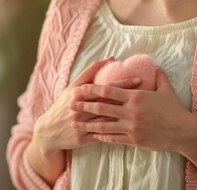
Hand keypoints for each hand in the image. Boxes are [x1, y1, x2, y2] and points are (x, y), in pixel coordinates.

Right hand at [27, 57, 140, 185]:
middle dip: (128, 99)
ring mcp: (83, 125)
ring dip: (126, 116)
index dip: (123, 83)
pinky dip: (117, 132)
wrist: (49, 131)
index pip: (105, 87)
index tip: (139, 79)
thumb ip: (90, 72)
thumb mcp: (73, 87)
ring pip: (109, 120)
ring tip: (143, 113)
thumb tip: (109, 58)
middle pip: (109, 103)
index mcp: (79, 94)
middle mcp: (81, 108)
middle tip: (147, 95)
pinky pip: (104, 136)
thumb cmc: (64, 105)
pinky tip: (131, 130)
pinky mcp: (84, 139)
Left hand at [70, 68, 194, 151]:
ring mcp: (132, 127)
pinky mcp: (134, 140)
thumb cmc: (175, 109)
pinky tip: (93, 136)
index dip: (92, 89)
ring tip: (74, 123)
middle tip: (70, 105)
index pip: (109, 90)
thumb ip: (158, 76)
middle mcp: (131, 112)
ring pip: (103, 126)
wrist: (184, 132)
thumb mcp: (166, 89)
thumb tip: (155, 65)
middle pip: (101, 107)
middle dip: (83, 106)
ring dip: (87, 124)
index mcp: (136, 96)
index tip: (80, 88)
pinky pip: (114, 139)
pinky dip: (102, 137)